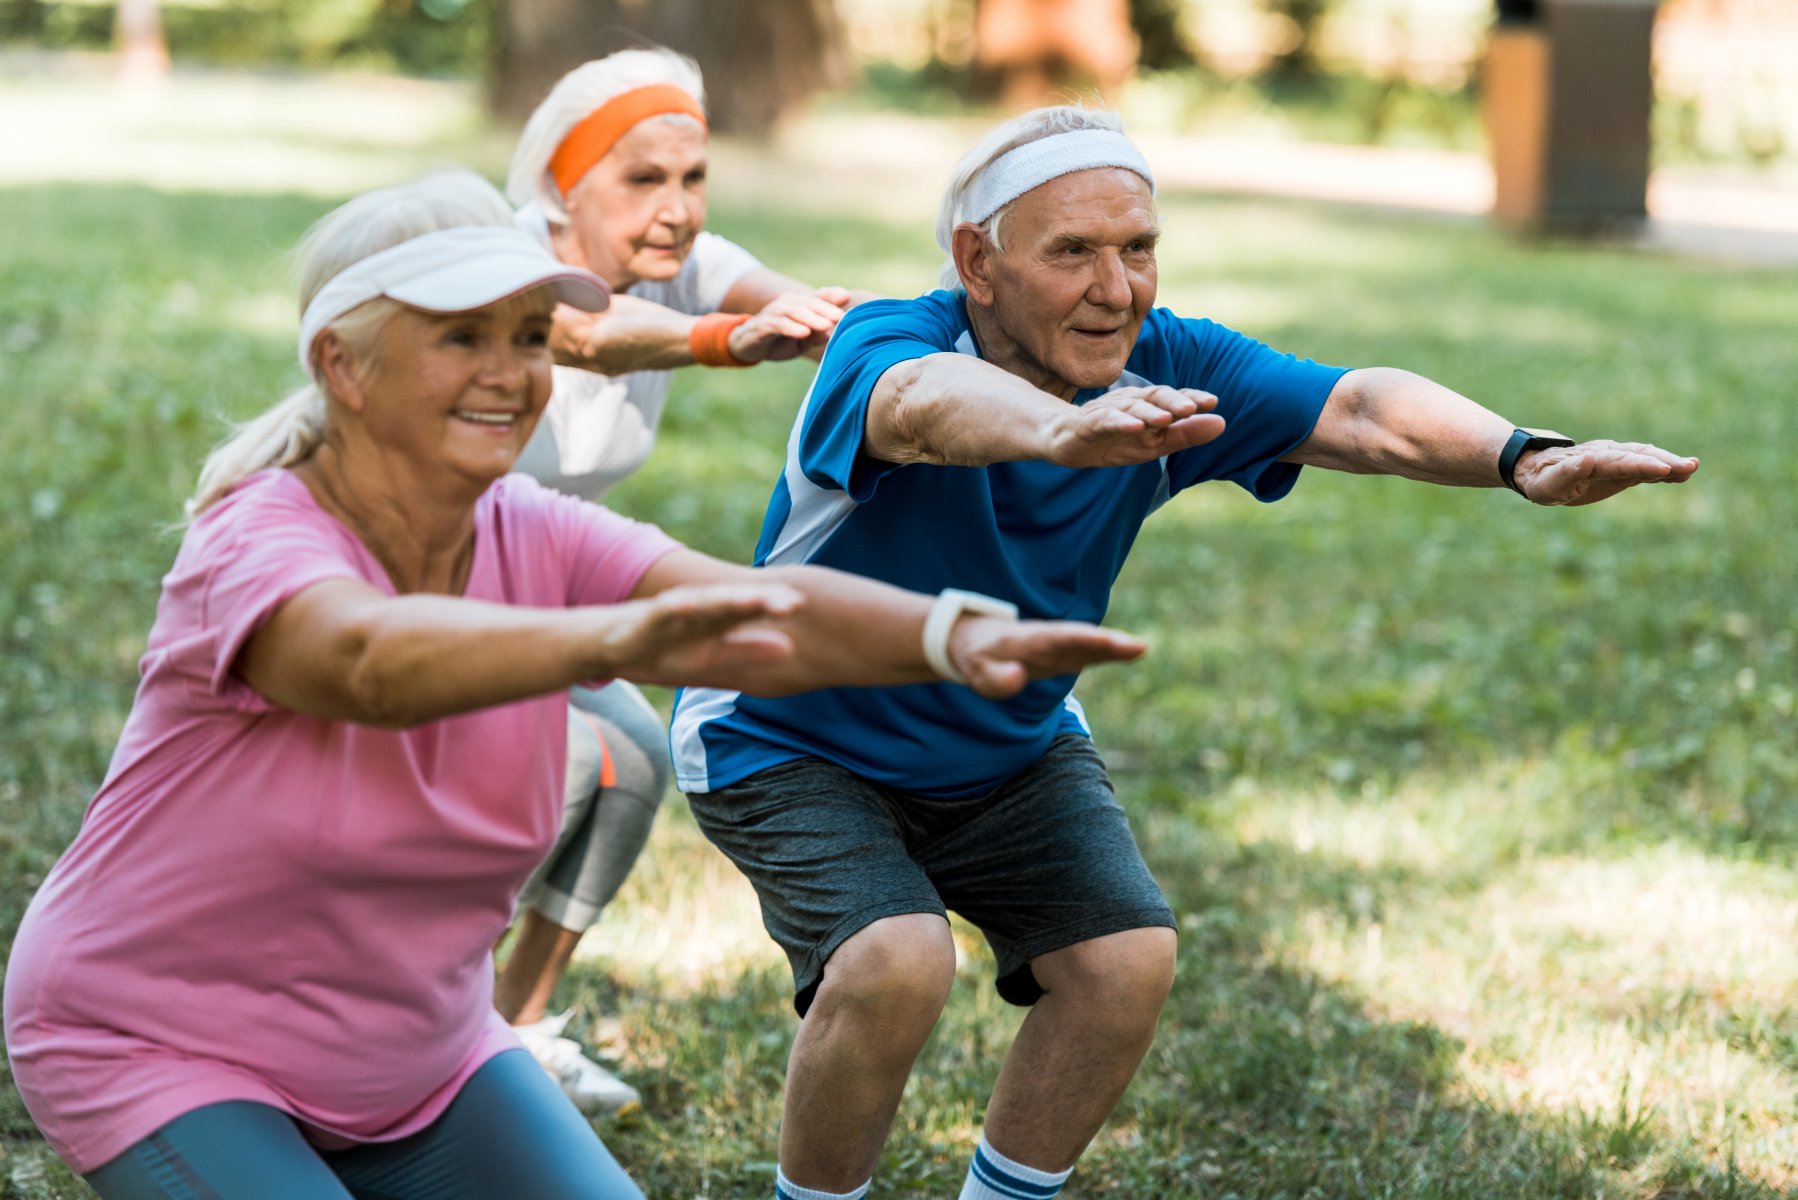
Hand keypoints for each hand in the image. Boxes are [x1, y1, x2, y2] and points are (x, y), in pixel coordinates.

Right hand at [597, 582, 804, 686]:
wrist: (611, 644)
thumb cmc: (667, 650)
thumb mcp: (710, 659)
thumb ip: (747, 650)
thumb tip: (792, 648)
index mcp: (718, 620)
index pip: (752, 611)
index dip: (776, 608)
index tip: (803, 606)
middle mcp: (700, 610)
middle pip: (734, 604)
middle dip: (762, 602)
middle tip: (792, 602)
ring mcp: (674, 612)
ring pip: (703, 604)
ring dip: (726, 601)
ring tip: (753, 600)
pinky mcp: (646, 618)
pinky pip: (662, 612)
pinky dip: (674, 607)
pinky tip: (686, 603)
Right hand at [725, 291, 849, 363]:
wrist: (747, 345)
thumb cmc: (779, 341)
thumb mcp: (801, 342)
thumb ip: (815, 337)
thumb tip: (829, 334)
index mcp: (800, 304)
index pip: (818, 296)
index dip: (832, 295)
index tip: (847, 296)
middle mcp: (788, 303)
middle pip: (809, 302)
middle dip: (826, 309)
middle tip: (840, 318)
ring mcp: (774, 312)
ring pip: (795, 311)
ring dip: (811, 318)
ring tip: (826, 325)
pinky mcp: (763, 325)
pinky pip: (779, 325)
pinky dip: (792, 328)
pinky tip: (803, 333)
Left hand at [947, 616, 1147, 699]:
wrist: (974, 640)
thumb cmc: (976, 657)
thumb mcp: (976, 672)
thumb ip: (996, 679)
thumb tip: (1019, 678)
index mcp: (1027, 640)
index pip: (1058, 639)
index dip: (1082, 640)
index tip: (1106, 641)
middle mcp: (1047, 638)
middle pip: (1081, 638)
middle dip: (1108, 642)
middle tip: (1139, 645)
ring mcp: (1057, 645)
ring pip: (1089, 643)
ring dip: (1114, 646)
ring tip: (1143, 647)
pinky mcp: (1062, 654)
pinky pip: (1089, 651)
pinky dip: (1109, 651)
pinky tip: (1133, 651)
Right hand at [1043, 386, 1225, 467]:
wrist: (1064, 441)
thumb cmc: (1112, 441)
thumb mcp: (1153, 444)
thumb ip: (1185, 434)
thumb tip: (1223, 423)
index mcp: (1147, 406)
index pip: (1171, 398)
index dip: (1190, 398)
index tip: (1212, 402)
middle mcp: (1130, 402)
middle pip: (1153, 396)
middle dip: (1172, 401)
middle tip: (1191, 408)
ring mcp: (1107, 411)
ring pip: (1130, 408)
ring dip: (1148, 411)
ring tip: (1166, 418)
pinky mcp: (1087, 423)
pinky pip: (1104, 420)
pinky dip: (1119, 422)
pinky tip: (1134, 427)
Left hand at [1515, 440, 1698, 505]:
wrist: (1538, 470)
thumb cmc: (1542, 479)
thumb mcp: (1548, 483)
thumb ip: (1568, 473)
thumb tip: (1587, 460)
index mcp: (1590, 459)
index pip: (1618, 462)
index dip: (1641, 466)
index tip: (1662, 469)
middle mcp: (1607, 454)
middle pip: (1638, 456)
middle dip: (1663, 461)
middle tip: (1689, 467)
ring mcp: (1616, 459)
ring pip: (1645, 458)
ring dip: (1668, 463)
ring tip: (1692, 467)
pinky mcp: (1621, 469)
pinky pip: (1645, 468)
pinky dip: (1664, 470)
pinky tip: (1684, 473)